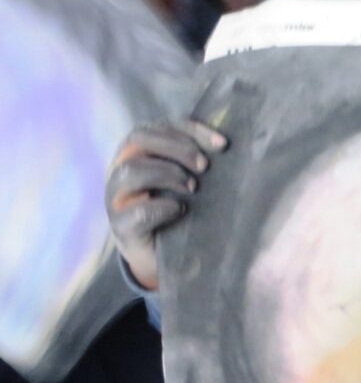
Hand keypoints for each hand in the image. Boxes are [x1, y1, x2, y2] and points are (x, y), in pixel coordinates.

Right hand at [105, 120, 227, 290]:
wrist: (160, 256)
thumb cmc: (176, 208)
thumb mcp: (186, 179)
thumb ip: (195, 160)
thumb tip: (223, 145)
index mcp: (138, 152)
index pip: (160, 127)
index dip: (191, 131)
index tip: (222, 145)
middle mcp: (121, 169)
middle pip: (139, 139)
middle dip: (177, 148)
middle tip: (204, 166)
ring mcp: (116, 197)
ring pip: (130, 170)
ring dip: (167, 174)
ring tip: (193, 188)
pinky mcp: (120, 226)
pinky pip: (135, 211)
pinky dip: (161, 207)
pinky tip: (180, 210)